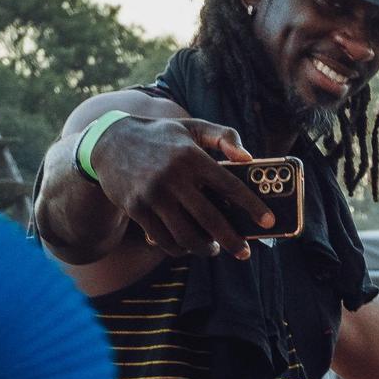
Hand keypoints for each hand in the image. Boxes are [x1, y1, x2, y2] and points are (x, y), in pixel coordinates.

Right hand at [91, 114, 269, 258]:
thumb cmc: (160, 136)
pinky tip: (189, 247)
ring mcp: (152, 195)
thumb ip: (223, 136)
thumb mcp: (191, 127)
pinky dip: (179, 249)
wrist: (109, 142)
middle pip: (210, 218)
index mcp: (191, 156)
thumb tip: (249, 158)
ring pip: (185, 235)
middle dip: (232, 240)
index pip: (229, 185)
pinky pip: (163, 239)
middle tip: (244, 252)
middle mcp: (172, 177)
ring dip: (205, 248)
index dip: (252, 206)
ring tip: (214, 248)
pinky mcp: (136, 209)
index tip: (269, 221)